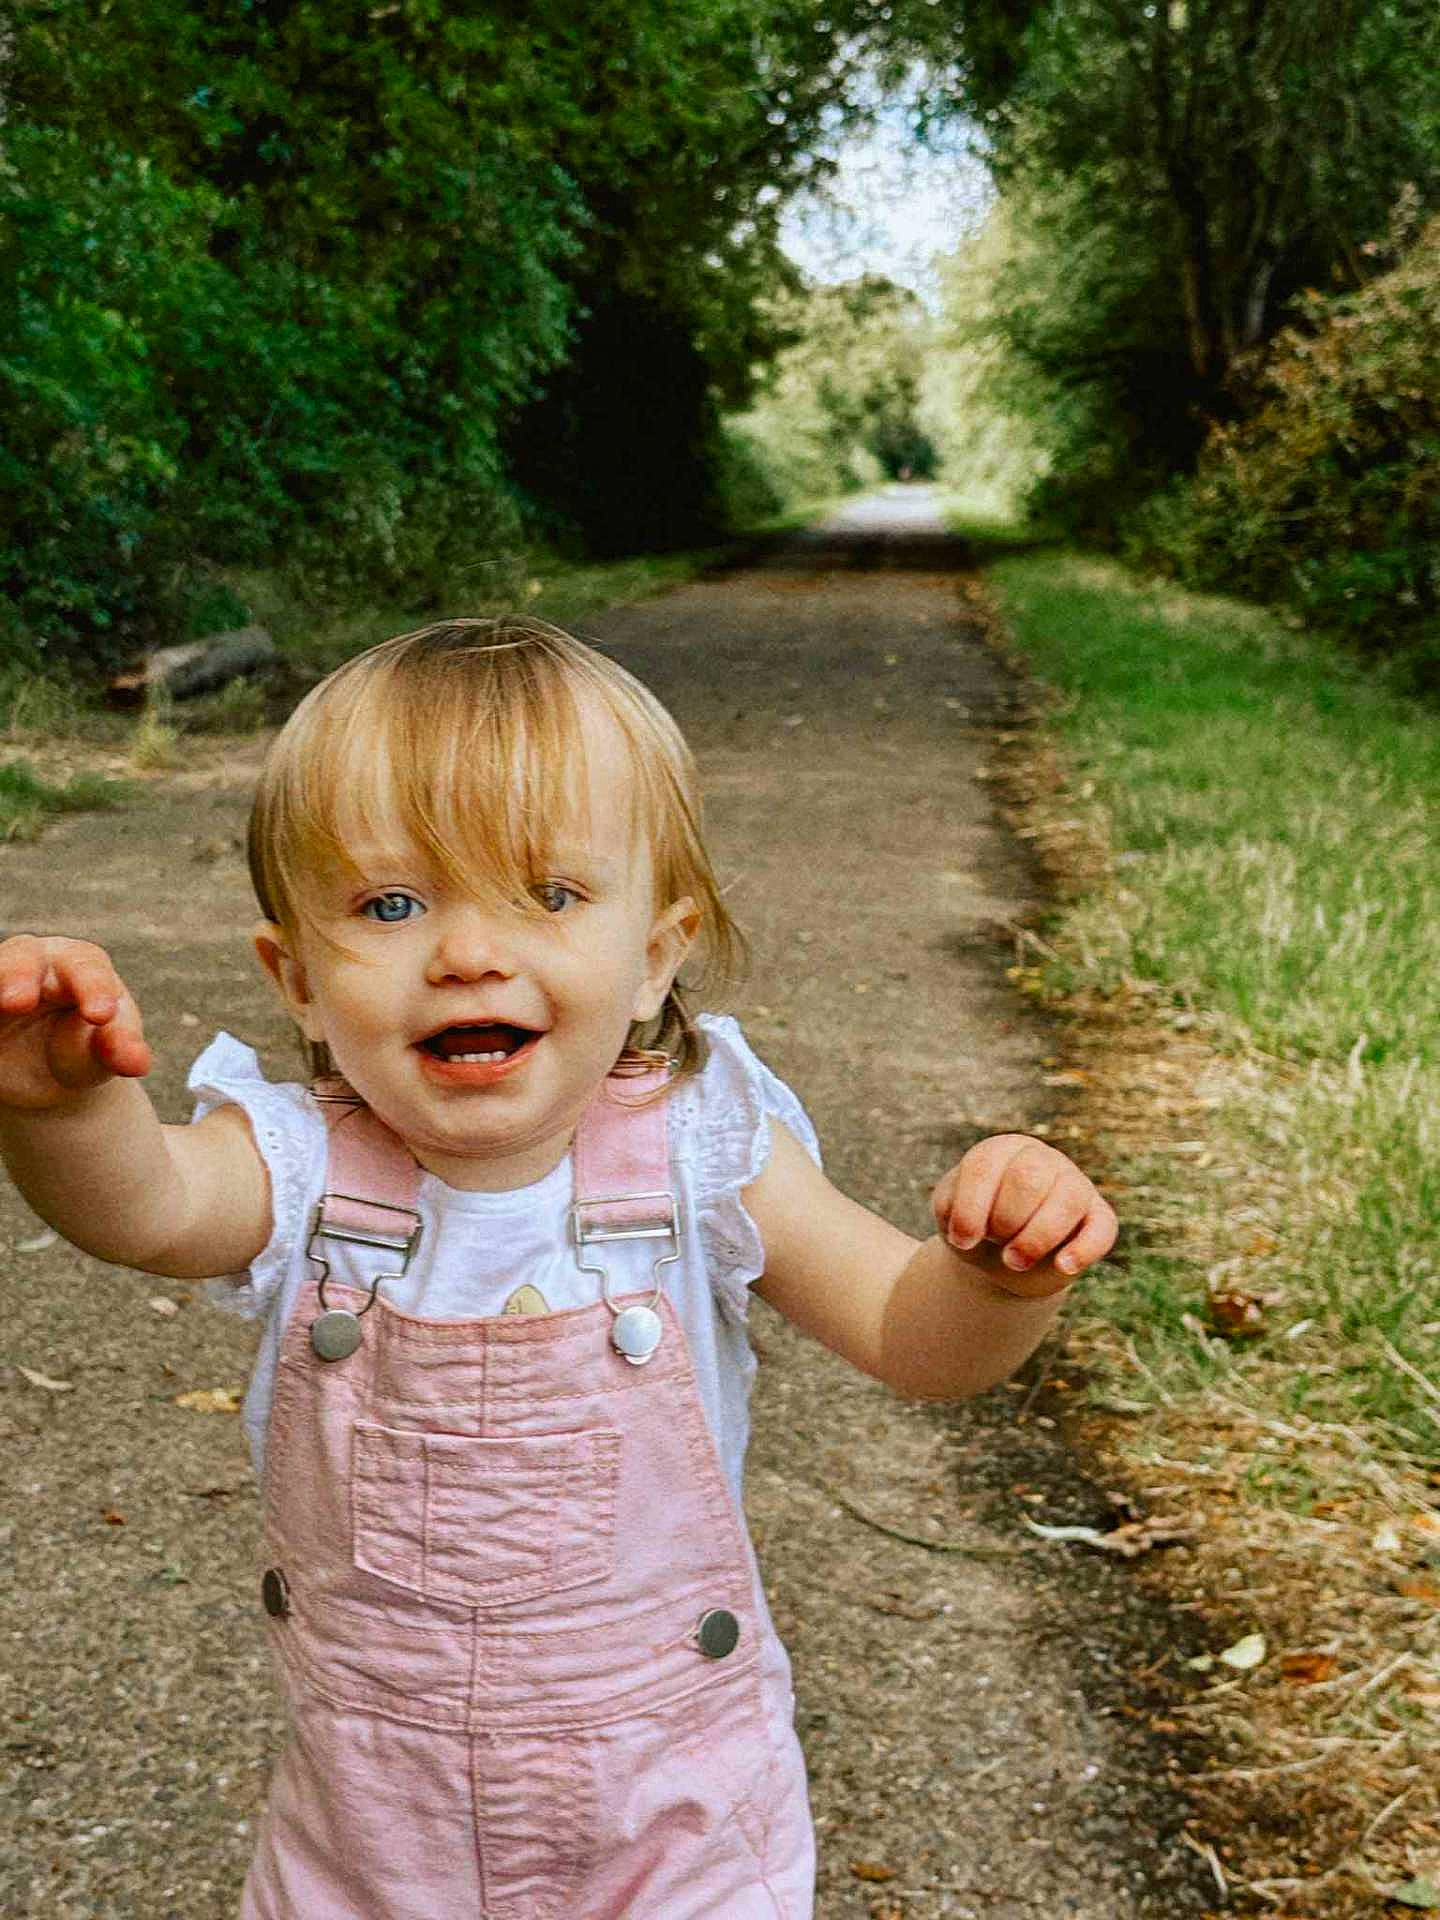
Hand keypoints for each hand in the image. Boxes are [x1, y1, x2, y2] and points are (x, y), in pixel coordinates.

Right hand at [0, 935, 151, 1109]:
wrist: (49, 1073)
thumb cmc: (86, 1049)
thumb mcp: (104, 1053)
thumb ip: (118, 1051)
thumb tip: (137, 1064)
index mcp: (80, 965)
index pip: (87, 968)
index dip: (93, 988)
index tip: (101, 1016)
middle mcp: (35, 962)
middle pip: (24, 955)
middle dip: (18, 973)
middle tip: (18, 1001)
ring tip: (1, 1005)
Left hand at [931, 1133, 1116, 1296]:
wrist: (1002, 1259)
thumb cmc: (976, 1227)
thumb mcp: (951, 1214)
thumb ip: (954, 1209)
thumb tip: (974, 1225)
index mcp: (1001, 1150)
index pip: (984, 1165)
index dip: (970, 1208)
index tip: (961, 1241)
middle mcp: (1041, 1158)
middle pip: (1028, 1178)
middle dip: (1005, 1220)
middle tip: (995, 1243)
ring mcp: (1075, 1184)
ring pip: (1068, 1199)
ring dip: (1037, 1237)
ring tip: (1014, 1262)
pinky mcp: (1099, 1216)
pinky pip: (1102, 1228)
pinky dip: (1083, 1249)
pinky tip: (1063, 1267)